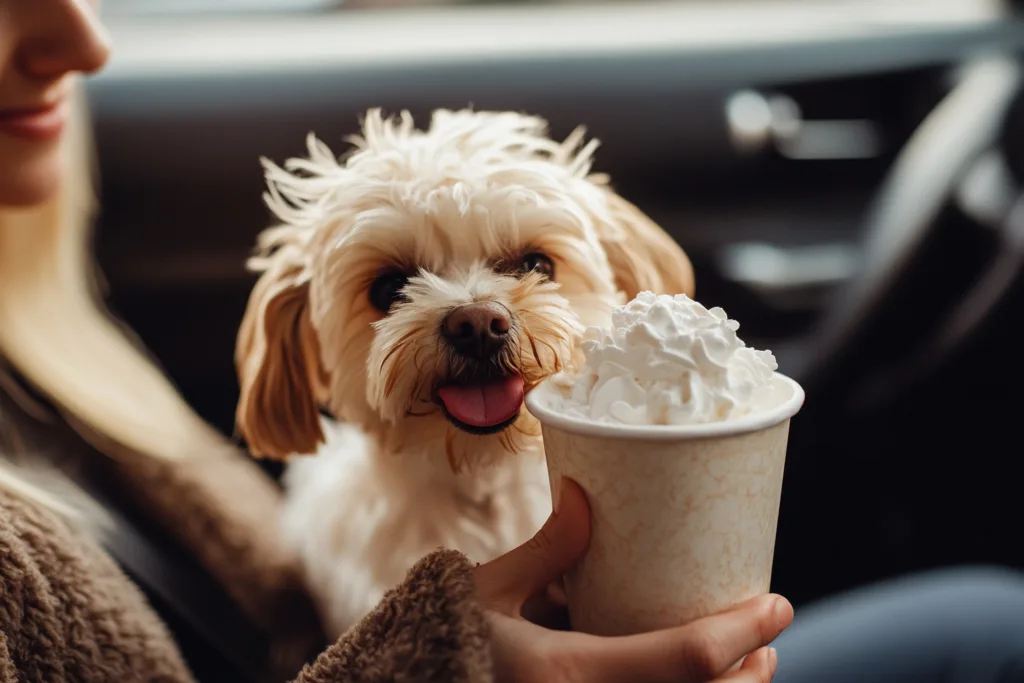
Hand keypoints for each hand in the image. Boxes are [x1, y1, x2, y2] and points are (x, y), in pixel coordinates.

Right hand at [473, 478, 792, 682]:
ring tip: (746, 666)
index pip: (686, 659)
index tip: (778, 606)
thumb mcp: (491, 592)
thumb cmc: (444, 640)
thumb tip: (587, 498)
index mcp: (573, 675)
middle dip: (749, 674)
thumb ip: (547, 550)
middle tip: (767, 638)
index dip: (742, 633)